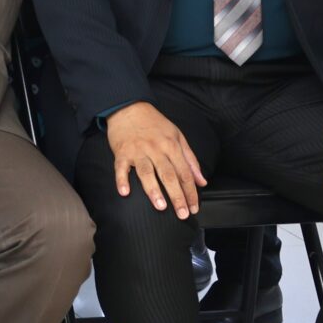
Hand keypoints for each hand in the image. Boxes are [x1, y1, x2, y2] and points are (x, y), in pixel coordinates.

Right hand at [103, 101, 206, 217]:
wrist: (129, 107)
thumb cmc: (155, 124)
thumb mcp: (178, 136)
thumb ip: (190, 159)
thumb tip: (201, 181)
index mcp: (172, 146)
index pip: (185, 173)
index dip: (191, 192)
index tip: (194, 208)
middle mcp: (156, 149)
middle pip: (169, 175)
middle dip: (177, 196)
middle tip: (182, 214)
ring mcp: (138, 151)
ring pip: (147, 172)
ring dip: (154, 190)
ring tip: (161, 207)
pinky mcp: (122, 152)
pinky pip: (121, 168)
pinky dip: (122, 180)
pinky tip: (125, 192)